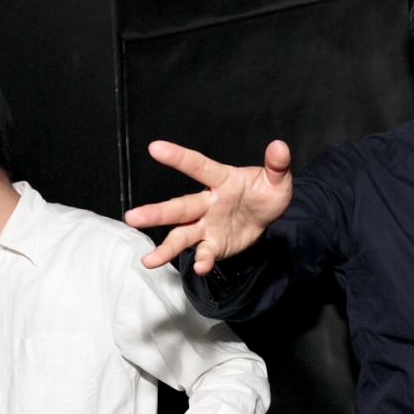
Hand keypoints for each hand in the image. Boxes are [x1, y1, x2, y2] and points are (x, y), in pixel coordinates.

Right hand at [124, 140, 293, 273]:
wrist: (269, 218)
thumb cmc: (266, 193)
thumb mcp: (277, 179)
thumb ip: (277, 165)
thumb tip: (281, 146)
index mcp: (221, 181)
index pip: (198, 166)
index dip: (178, 157)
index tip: (155, 148)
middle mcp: (208, 203)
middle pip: (179, 208)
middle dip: (156, 213)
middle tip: (132, 217)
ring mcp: (207, 225)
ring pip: (181, 235)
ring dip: (165, 247)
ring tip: (148, 261)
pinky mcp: (213, 244)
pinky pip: (204, 252)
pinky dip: (202, 260)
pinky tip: (199, 268)